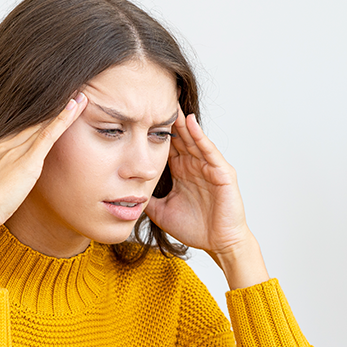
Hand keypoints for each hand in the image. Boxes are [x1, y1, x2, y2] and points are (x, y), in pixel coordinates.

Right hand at [0, 93, 88, 229]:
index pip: (17, 134)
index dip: (34, 123)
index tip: (45, 114)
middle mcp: (1, 146)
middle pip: (30, 124)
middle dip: (49, 111)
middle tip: (69, 95)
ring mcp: (13, 151)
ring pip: (42, 125)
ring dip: (62, 109)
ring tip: (80, 96)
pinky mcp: (27, 161)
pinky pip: (48, 134)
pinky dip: (63, 119)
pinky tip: (75, 106)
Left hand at [145, 110, 268, 288]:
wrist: (218, 244)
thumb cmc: (195, 228)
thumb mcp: (161, 212)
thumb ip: (147, 199)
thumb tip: (124, 194)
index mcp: (182, 172)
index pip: (167, 147)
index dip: (154, 133)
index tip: (139, 118)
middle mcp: (195, 166)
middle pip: (180, 138)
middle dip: (168, 121)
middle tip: (152, 101)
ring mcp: (210, 168)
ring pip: (194, 140)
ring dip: (182, 123)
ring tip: (170, 105)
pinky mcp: (222, 173)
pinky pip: (210, 151)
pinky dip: (201, 136)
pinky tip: (191, 123)